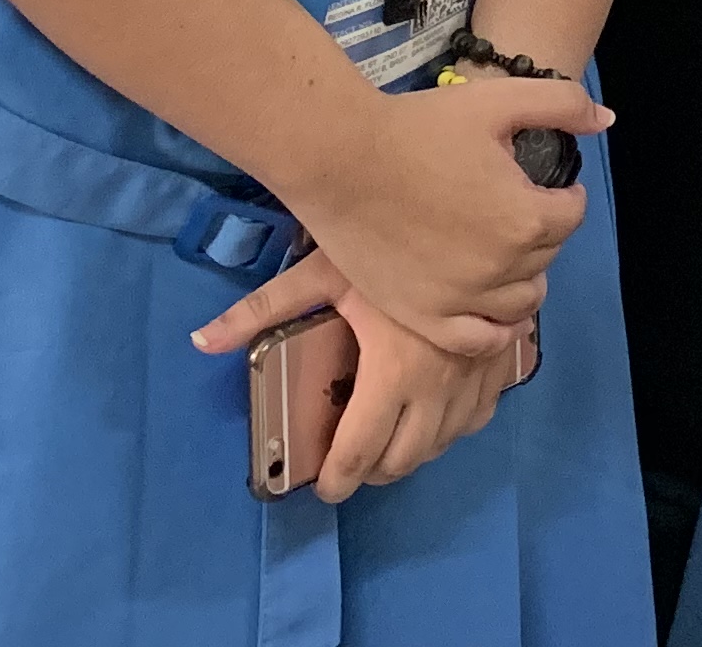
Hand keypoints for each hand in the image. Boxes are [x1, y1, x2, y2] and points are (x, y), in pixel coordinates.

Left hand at [184, 251, 532, 499]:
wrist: (471, 214)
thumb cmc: (390, 241)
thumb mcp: (323, 271)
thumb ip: (263, 310)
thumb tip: (200, 340)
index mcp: (394, 371)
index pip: (361, 450)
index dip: (338, 479)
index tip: (323, 488)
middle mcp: (439, 384)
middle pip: (404, 459)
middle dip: (373, 472)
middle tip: (351, 463)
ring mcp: (476, 375)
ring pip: (443, 443)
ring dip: (412, 452)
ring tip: (387, 440)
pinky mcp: (501, 361)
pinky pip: (478, 417)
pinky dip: (453, 428)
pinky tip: (436, 412)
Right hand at [213, 74, 601, 360]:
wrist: (341, 159)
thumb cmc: (420, 127)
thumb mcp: (500, 100)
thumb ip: (562, 105)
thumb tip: (605, 121)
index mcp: (527, 219)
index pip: (572, 215)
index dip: (564, 196)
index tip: (546, 186)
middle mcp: (501, 268)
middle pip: (545, 257)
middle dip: (541, 232)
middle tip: (515, 211)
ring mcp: (461, 299)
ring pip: (519, 303)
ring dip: (524, 279)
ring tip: (506, 256)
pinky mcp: (423, 317)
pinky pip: (476, 341)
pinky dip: (495, 331)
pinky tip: (496, 315)